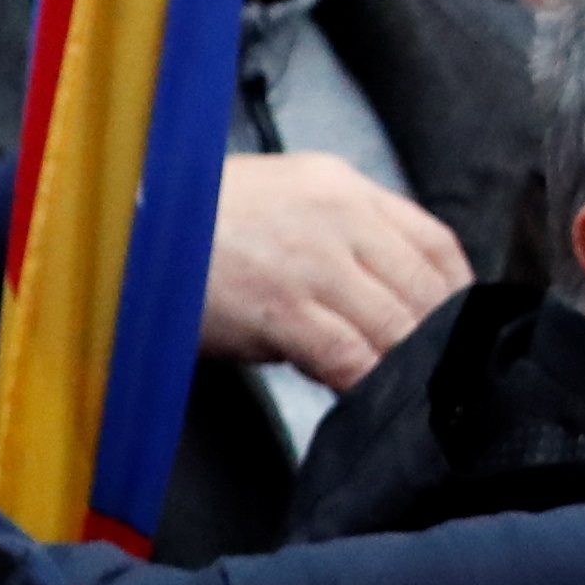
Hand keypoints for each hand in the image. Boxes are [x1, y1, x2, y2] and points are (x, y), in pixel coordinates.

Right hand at [203, 155, 471, 387]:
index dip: (457, 289)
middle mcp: (338, 215)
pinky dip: (367, 381)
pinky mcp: (281, 306)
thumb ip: (336, 238)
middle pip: (423, 286)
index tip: (462, 324)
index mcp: (341, 184)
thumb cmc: (192, 221)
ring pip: (395, 323)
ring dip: (406, 364)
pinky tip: (367, 399)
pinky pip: (349, 354)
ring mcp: (312, 260)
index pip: (433, 238)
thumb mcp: (280, 201)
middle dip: (437, 335)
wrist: (122, 226)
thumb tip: (378, 298)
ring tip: (408, 393)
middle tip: (442, 372)